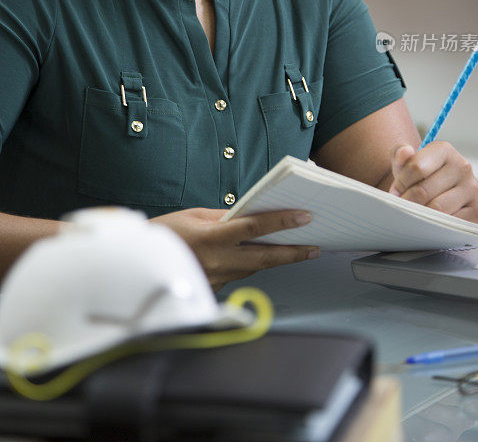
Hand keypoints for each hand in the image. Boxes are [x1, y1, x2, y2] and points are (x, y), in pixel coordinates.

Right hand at [150, 207, 318, 290]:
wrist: (138, 264)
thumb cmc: (164, 234)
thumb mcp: (194, 216)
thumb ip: (224, 217)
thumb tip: (250, 215)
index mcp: (212, 238)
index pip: (255, 227)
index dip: (282, 222)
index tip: (303, 217)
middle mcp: (217, 262)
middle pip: (264, 257)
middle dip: (293, 253)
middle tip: (314, 247)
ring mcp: (217, 279)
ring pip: (253, 268)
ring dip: (275, 259)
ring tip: (296, 249)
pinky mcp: (214, 289)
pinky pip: (239, 275)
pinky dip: (251, 265)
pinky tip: (262, 257)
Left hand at [388, 142, 477, 223]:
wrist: (437, 194)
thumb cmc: (418, 178)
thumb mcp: (405, 163)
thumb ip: (400, 155)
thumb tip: (405, 152)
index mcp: (444, 150)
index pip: (416, 168)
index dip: (401, 183)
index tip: (396, 192)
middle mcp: (463, 166)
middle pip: (424, 190)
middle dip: (407, 202)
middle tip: (401, 207)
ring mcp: (473, 188)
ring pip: (437, 208)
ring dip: (420, 215)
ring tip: (414, 214)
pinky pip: (451, 223)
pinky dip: (437, 225)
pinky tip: (432, 221)